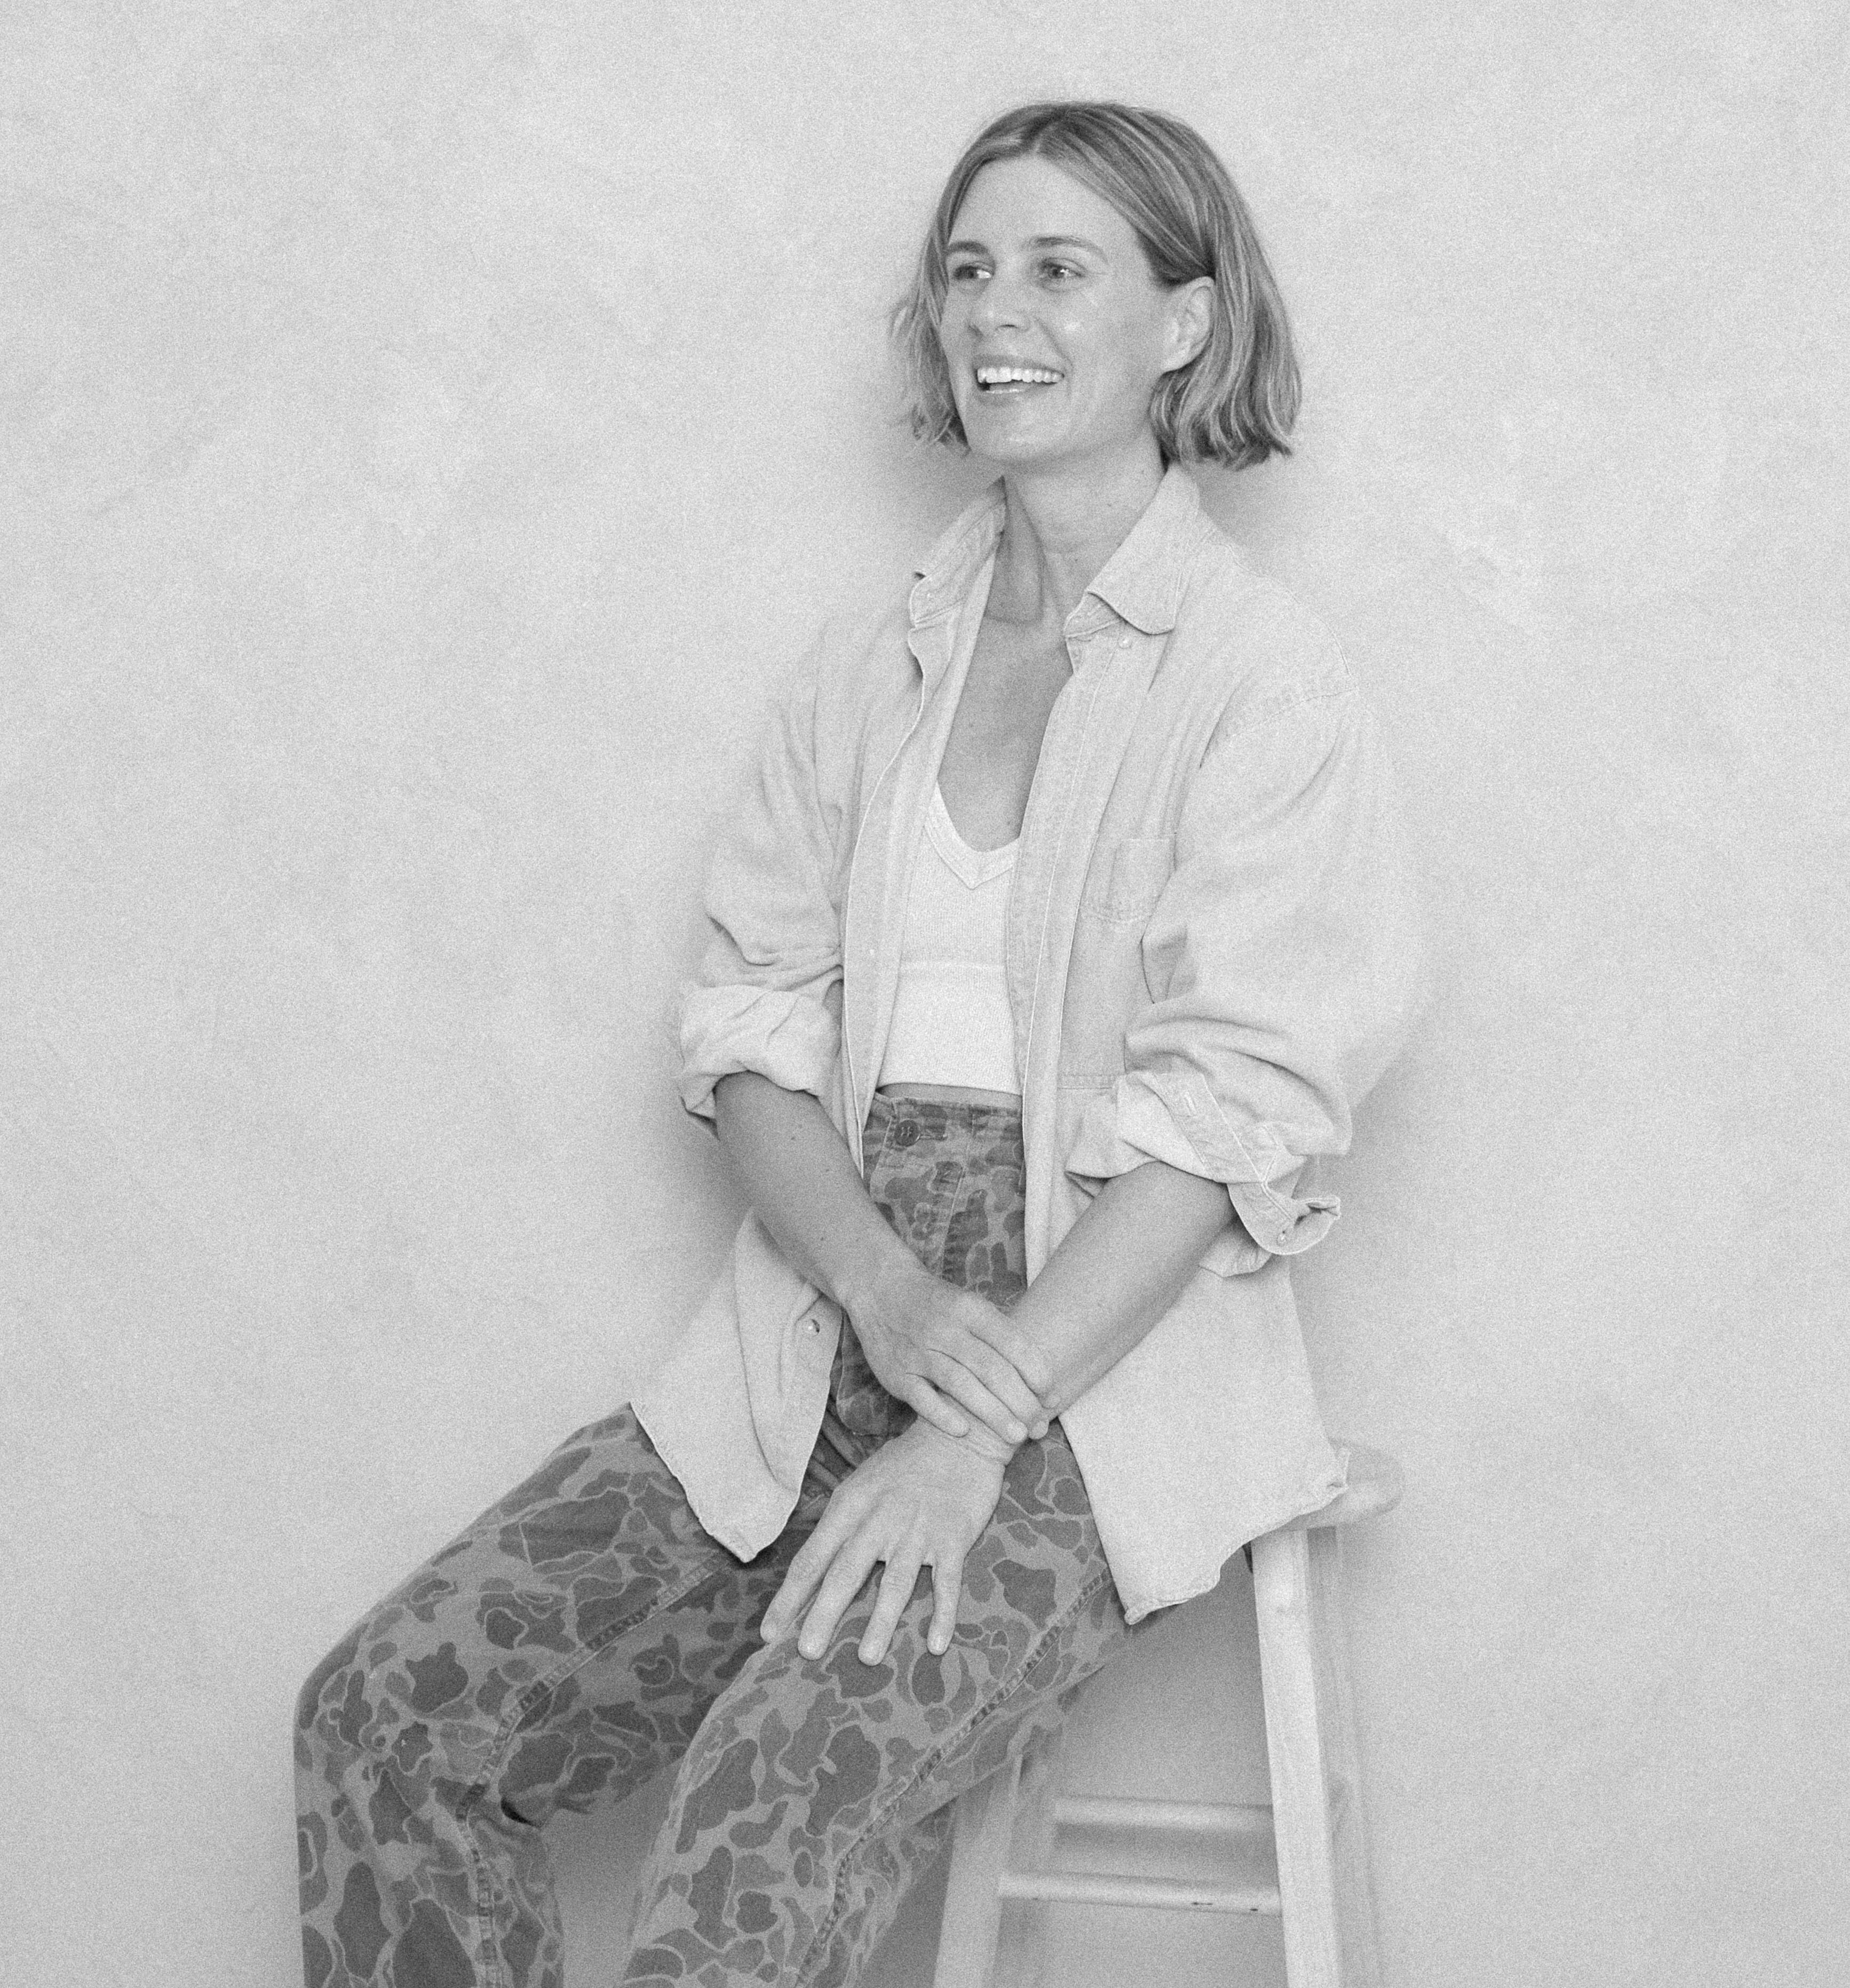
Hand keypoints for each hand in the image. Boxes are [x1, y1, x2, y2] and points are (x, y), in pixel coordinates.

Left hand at [760, 1420, 1010, 1664]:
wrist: (959, 1436)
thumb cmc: (904, 1466)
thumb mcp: (862, 1485)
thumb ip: (840, 1525)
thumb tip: (811, 1572)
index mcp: (851, 1505)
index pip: (813, 1557)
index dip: (790, 1597)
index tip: (769, 1633)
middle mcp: (880, 1518)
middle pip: (847, 1572)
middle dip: (825, 1613)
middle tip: (807, 1652)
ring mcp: (918, 1529)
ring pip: (896, 1581)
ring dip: (881, 1621)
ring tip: (867, 1658)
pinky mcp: (954, 1536)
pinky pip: (948, 1582)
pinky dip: (943, 1614)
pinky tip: (935, 1646)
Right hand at [848, 1253, 1052, 1447]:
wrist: (881, 1287)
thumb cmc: (938, 1304)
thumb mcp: (970, 1304)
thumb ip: (1000, 1335)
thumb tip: (1041, 1379)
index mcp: (969, 1309)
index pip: (1010, 1341)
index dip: (1034, 1370)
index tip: (1051, 1395)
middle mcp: (945, 1328)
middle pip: (990, 1368)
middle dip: (1019, 1400)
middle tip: (1038, 1426)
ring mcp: (919, 1351)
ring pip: (960, 1385)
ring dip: (991, 1413)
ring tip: (1016, 1436)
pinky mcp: (897, 1373)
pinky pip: (921, 1398)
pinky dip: (943, 1415)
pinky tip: (963, 1432)